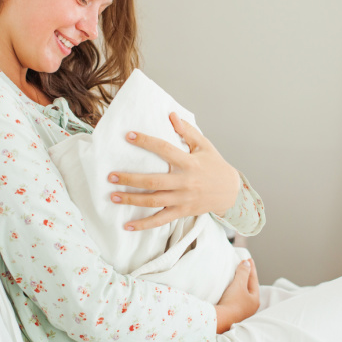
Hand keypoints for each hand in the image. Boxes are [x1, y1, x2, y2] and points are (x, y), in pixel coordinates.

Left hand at [108, 112, 240, 230]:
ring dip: (132, 200)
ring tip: (113, 196)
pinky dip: (144, 225)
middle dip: (130, 179)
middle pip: (154, 182)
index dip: (146, 142)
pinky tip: (128, 226)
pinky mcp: (182, 212)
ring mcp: (183, 199)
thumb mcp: (204, 146)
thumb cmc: (215, 166)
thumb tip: (171, 115)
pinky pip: (161, 220)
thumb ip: (187, 131)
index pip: (165, 149)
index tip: (128, 136)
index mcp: (190, 163)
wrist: (231, 192)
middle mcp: (185, 182)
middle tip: (111, 176)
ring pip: (154, 201)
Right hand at [215, 259, 259, 333]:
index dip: (251, 268)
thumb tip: (247, 263)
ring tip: (238, 276)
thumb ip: (243, 272)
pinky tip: (231, 289)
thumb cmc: (232, 302)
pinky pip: (236, 298)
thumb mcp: (239, 284)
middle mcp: (250, 307)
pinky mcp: (233, 313)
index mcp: (255, 299)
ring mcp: (242, 311)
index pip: (254, 280)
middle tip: (245, 266)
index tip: (249, 259)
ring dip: (241, 284)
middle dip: (247, 276)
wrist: (221, 319)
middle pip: (249, 287)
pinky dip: (235, 291)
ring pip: (243, 293)